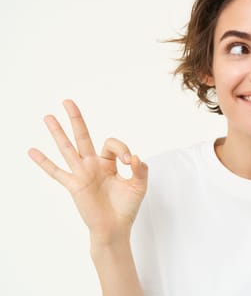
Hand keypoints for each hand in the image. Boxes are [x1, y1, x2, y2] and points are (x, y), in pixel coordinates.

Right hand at [28, 100, 147, 244]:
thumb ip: (140, 169)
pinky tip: (32, 151)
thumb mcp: (139, 185)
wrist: (115, 227)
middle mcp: (93, 165)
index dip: (121, 148)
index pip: (111, 144)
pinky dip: (44, 162)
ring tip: (48, 116)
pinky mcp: (74, 186)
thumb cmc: (127, 207)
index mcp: (108, 163)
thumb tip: (134, 157)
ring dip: (58, 133)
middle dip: (76, 119)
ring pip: (67, 149)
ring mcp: (82, 174)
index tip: (129, 161)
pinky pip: (57, 172)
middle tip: (67, 101)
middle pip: (82, 136)